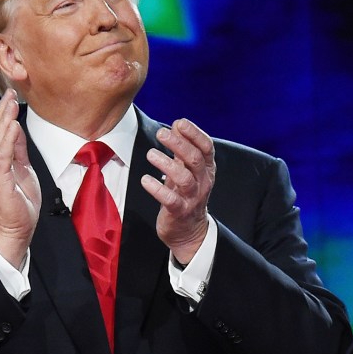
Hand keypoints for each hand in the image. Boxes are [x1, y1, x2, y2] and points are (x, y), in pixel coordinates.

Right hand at [0, 89, 41, 267]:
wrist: (17, 226)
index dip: (2, 113)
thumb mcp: (22, 167)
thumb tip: (17, 128)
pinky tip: (13, 126)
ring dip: (4, 120)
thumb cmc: (20, 199)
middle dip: (2, 111)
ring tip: (11, 103)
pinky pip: (3, 156)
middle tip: (10, 91)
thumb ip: (18, 149)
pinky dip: (8, 140)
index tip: (10, 95)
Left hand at [141, 118, 215, 264]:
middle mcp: (203, 182)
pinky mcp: (179, 212)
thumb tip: (177, 124)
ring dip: (167, 164)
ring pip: (184, 178)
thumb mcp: (187, 170)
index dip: (194, 133)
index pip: (207, 147)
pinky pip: (170, 199)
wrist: (189, 230)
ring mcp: (192, 198)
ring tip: (151, 154)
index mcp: (207, 169)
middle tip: (161, 133)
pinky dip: (157, 189)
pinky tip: (145, 180)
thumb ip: (183, 149)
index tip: (179, 122)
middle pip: (195, 159)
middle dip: (178, 144)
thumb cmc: (185, 195)